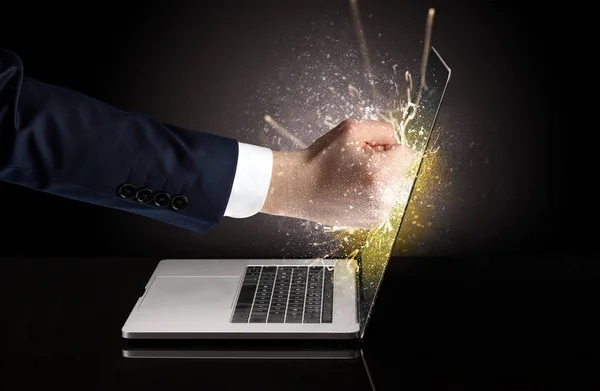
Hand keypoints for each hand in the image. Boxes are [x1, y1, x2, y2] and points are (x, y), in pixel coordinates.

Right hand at [260, 119, 415, 229]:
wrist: (298, 188)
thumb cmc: (321, 158)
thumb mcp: (351, 129)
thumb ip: (383, 129)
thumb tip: (396, 142)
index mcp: (381, 172)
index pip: (406, 154)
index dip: (385, 149)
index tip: (364, 153)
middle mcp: (384, 197)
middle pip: (400, 171)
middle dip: (383, 165)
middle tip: (353, 166)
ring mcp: (379, 212)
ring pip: (392, 187)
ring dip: (377, 181)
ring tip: (350, 180)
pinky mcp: (373, 222)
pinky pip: (383, 201)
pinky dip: (371, 195)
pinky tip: (350, 193)